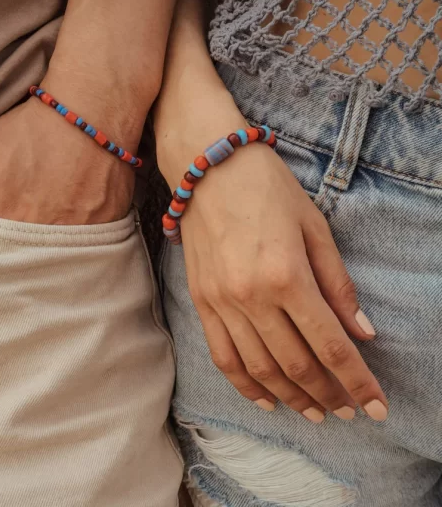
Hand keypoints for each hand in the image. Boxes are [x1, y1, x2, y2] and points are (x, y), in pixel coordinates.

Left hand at [0, 72, 141, 256]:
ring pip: (56, 266)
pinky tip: (72, 227)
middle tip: (17, 236)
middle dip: (15, 263)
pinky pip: (88, 254)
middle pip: (23, 270)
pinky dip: (77, 249)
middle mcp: (46, 237)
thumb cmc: (30, 132)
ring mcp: (81, 235)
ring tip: (44, 231)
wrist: (92, 111)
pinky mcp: (109, 230)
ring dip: (46, 259)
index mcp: (7, 223)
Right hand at [157, 93, 387, 423]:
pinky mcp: (201, 301)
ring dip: (291, 398)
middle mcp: (251, 297)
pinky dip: (245, 385)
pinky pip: (222, 356)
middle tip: (348, 411)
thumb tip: (361, 333)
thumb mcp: (314, 227)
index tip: (376, 406)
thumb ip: (338, 285)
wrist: (207, 167)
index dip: (357, 381)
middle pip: (295, 365)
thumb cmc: (266, 188)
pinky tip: (266, 399)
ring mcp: (221, 302)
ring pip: (259, 369)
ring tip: (314, 412)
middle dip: (329, 395)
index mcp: (287, 275)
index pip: (330, 345)